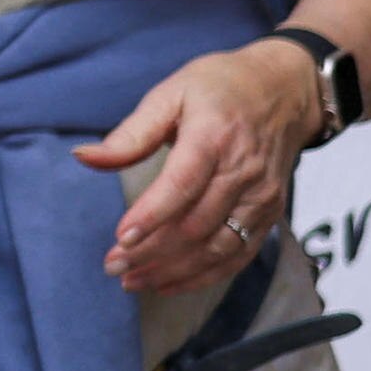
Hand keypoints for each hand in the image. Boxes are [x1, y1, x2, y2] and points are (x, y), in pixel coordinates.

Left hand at [79, 45, 320, 294]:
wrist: (287, 89)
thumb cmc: (221, 87)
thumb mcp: (170, 94)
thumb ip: (130, 134)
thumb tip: (82, 157)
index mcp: (214, 137)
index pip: (183, 185)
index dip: (152, 216)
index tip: (120, 239)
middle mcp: (244, 171)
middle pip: (197, 224)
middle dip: (152, 251)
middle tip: (112, 265)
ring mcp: (262, 196)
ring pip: (218, 247)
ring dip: (174, 271)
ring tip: (133, 280)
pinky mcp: (272, 212)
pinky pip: (240, 253)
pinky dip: (205, 275)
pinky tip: (170, 284)